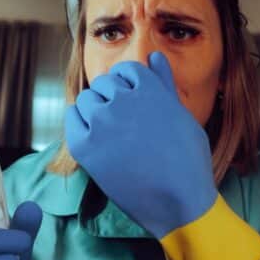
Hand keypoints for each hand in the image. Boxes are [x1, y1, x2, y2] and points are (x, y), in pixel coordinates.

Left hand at [64, 51, 216, 237]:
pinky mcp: (85, 146)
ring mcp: (102, 122)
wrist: (179, 203)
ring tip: (112, 133)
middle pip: (105, 83)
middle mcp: (124, 100)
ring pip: (87, 99)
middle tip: (124, 125)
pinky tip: (95, 138)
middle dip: (113, 98)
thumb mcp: (181, 116)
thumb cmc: (188, 161)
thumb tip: (153, 56)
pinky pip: (72, 119)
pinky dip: (80, 124)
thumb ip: (163, 84)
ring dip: (95, 110)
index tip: (132, 103)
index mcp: (150, 89)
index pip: (127, 70)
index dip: (129, 85)